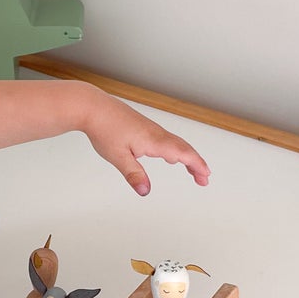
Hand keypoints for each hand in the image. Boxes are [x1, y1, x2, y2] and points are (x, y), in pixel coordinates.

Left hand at [81, 89, 209, 195]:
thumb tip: (145, 191)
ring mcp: (150, 128)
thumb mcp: (118, 157)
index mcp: (154, 140)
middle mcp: (156, 133)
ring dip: (187, 156)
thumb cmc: (104, 128)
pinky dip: (176, 149)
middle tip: (204, 178)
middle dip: (196, 163)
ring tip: (192, 170)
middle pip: (184, 148)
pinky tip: (170, 156)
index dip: (196, 165)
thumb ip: (133, 174)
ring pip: (176, 143)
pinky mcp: (143, 127)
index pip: (183, 154)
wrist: (92, 106)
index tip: (206, 176)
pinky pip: (166, 139)